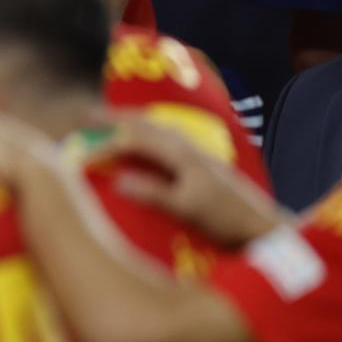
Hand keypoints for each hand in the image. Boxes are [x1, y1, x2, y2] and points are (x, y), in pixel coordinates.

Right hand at [90, 114, 286, 246]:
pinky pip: (167, 136)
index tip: (80, 145)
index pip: (135, 139)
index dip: (105, 140)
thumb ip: (152, 192)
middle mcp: (188, 146)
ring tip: (111, 120)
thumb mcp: (186, 207)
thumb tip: (117, 180)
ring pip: (158, 128)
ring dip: (133, 121)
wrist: (261, 227)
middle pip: (146, 124)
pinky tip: (147, 139)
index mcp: (180, 154)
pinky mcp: (201, 162)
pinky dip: (148, 131)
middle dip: (116, 117)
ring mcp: (196, 152)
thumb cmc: (224, 219)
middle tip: (86, 114)